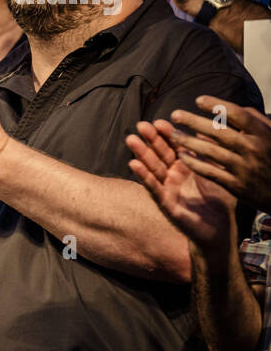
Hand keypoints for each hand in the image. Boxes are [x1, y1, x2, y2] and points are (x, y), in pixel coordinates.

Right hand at [127, 119, 233, 247]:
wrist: (219, 228)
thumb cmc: (219, 201)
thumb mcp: (217, 173)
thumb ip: (210, 153)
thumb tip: (207, 131)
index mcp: (186, 166)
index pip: (174, 146)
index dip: (166, 134)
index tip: (159, 121)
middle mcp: (173, 174)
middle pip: (160, 154)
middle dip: (151, 139)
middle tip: (141, 125)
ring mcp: (167, 187)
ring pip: (152, 168)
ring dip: (141, 154)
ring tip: (131, 140)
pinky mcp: (164, 201)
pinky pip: (152, 187)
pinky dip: (143, 176)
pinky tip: (133, 164)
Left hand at [166, 97, 270, 212]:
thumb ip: (254, 119)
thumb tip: (229, 107)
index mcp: (262, 134)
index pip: (238, 115)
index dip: (217, 105)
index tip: (198, 100)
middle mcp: (253, 149)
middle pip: (218, 132)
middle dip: (194, 121)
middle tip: (175, 114)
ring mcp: (244, 168)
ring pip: (210, 151)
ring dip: (188, 142)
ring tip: (173, 134)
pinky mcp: (236, 185)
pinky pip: (210, 171)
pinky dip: (194, 163)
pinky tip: (182, 155)